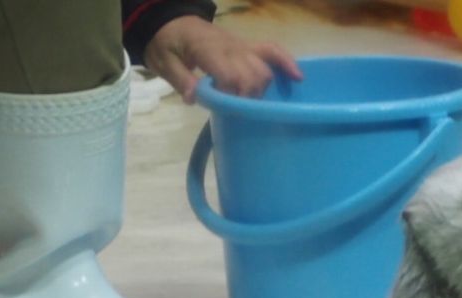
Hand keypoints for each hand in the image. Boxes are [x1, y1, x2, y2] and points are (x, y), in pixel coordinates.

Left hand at [143, 16, 301, 103]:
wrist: (172, 22)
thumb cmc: (166, 44)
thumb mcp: (163, 62)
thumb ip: (180, 79)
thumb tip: (194, 97)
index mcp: (209, 49)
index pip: (230, 75)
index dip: (231, 96)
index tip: (224, 108)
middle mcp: (231, 46)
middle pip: (253, 76)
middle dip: (248, 99)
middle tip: (234, 111)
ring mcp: (242, 45)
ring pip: (264, 70)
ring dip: (260, 91)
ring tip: (249, 104)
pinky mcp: (248, 46)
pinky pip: (272, 51)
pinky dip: (286, 63)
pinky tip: (298, 77)